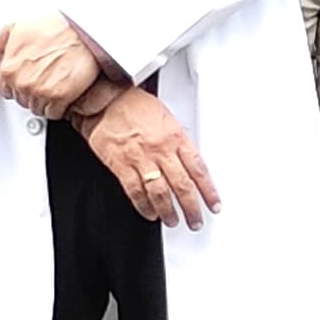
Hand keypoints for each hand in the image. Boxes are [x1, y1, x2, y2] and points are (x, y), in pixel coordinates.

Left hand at [0, 11, 103, 118]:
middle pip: (22, 100)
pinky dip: (60, 105)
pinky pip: (55, 113)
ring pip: (37, 108)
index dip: (18, 81)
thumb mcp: (13, 27)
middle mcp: (22, 83)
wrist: (82, 28)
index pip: (5, 90)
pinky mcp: (60, 98)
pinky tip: (64, 88)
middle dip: (32, 90)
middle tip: (45, 73)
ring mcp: (41, 92)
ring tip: (56, 79)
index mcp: (9, 68)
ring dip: (45, 99)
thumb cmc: (53, 24)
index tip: (29, 73)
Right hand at [82, 88, 219, 227]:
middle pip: (182, 186)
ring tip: (173, 221)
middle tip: (195, 221)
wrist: (106, 98)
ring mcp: (141, 158)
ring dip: (168, 211)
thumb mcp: (166, 116)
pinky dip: (144, 206)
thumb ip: (178, 140)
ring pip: (160, 193)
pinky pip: (135, 191)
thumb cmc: (134, 104)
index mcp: (175, 137)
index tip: (214, 204)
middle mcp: (161, 149)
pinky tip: (150, 213)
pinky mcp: (121, 165)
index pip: (199, 169)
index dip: (209, 191)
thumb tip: (189, 161)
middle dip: (192, 208)